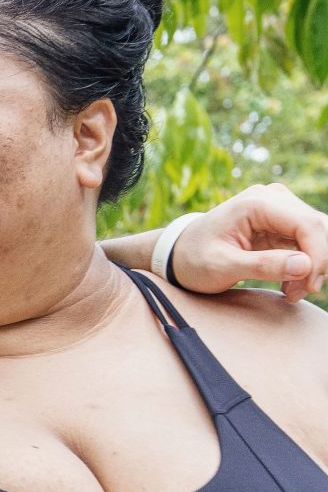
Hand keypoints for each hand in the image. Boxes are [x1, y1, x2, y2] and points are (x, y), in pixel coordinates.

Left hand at [168, 184, 327, 301]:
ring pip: (317, 236)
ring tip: (291, 292)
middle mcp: (273, 198)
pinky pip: (307, 243)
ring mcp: (279, 208)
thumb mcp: (221, 267)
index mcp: (256, 203)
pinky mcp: (282, 222)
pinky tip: (289, 285)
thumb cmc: (193, 260)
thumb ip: (262, 266)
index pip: (307, 224)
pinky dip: (305, 265)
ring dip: (312, 267)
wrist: (177, 254)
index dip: (317, 256)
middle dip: (316, 264)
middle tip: (299, 294)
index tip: (308, 286)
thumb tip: (305, 265)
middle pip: (318, 228)